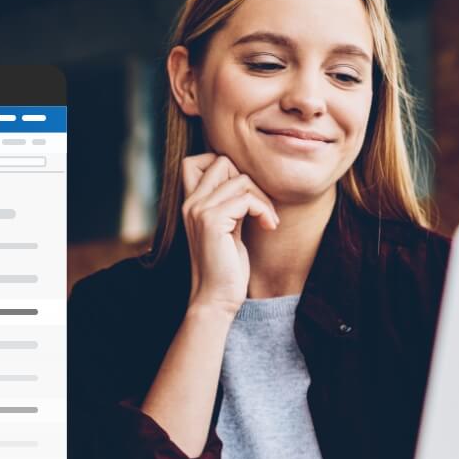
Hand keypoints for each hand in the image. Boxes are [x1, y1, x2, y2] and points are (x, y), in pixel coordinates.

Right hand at [179, 153, 278, 314]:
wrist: (216, 298)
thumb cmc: (226, 267)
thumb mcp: (227, 227)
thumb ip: (229, 203)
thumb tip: (246, 179)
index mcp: (190, 203)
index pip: (196, 160)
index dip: (225, 166)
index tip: (244, 194)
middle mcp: (190, 203)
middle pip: (221, 161)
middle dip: (250, 180)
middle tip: (260, 206)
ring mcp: (199, 210)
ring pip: (240, 179)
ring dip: (262, 198)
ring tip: (268, 219)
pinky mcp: (212, 221)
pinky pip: (247, 198)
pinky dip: (264, 210)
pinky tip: (268, 227)